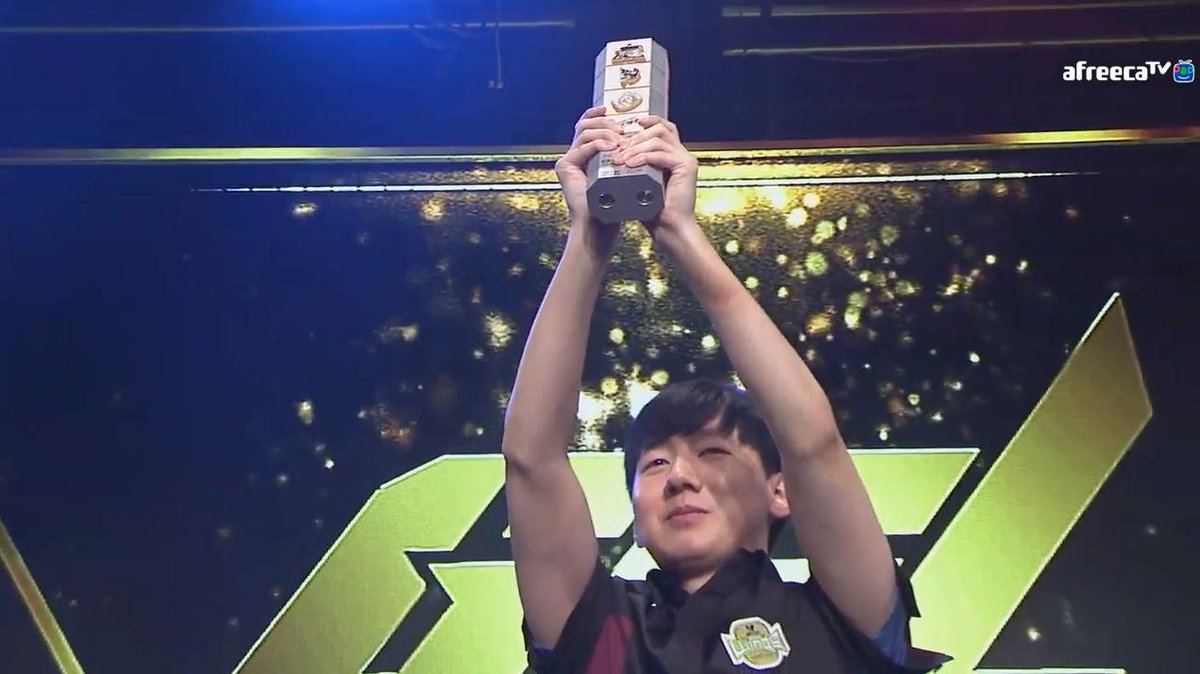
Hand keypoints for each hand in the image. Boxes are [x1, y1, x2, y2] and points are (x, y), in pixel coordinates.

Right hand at [555, 106, 626, 253]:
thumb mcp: (624, 173)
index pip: (588, 126)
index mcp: (586, 155)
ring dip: (605, 132)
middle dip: (605, 122)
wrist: (601, 227)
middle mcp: (574, 155)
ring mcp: (567, 161)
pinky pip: (582, 148)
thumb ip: (625, 155)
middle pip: (585, 125)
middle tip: (622, 129)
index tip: (612, 111)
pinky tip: (612, 147)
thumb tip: (641, 135)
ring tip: (621, 140)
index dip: (598, 115)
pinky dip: (598, 144)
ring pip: (584, 133)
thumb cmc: (615, 205)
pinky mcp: (565, 167)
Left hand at [611, 115, 699, 240]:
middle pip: (660, 129)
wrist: (669, 229)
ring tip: (620, 159)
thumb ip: (634, 167)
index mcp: (673, 156)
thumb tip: (615, 155)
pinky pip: (662, 153)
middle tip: (618, 149)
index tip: (630, 124)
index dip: (648, 121)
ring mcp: (686, 159)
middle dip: (635, 137)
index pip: (664, 128)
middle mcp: (682, 154)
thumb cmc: (654, 211)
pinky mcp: (686, 166)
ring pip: (659, 138)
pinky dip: (644, 157)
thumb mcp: (640, 183)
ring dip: (636, 147)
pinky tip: (630, 165)